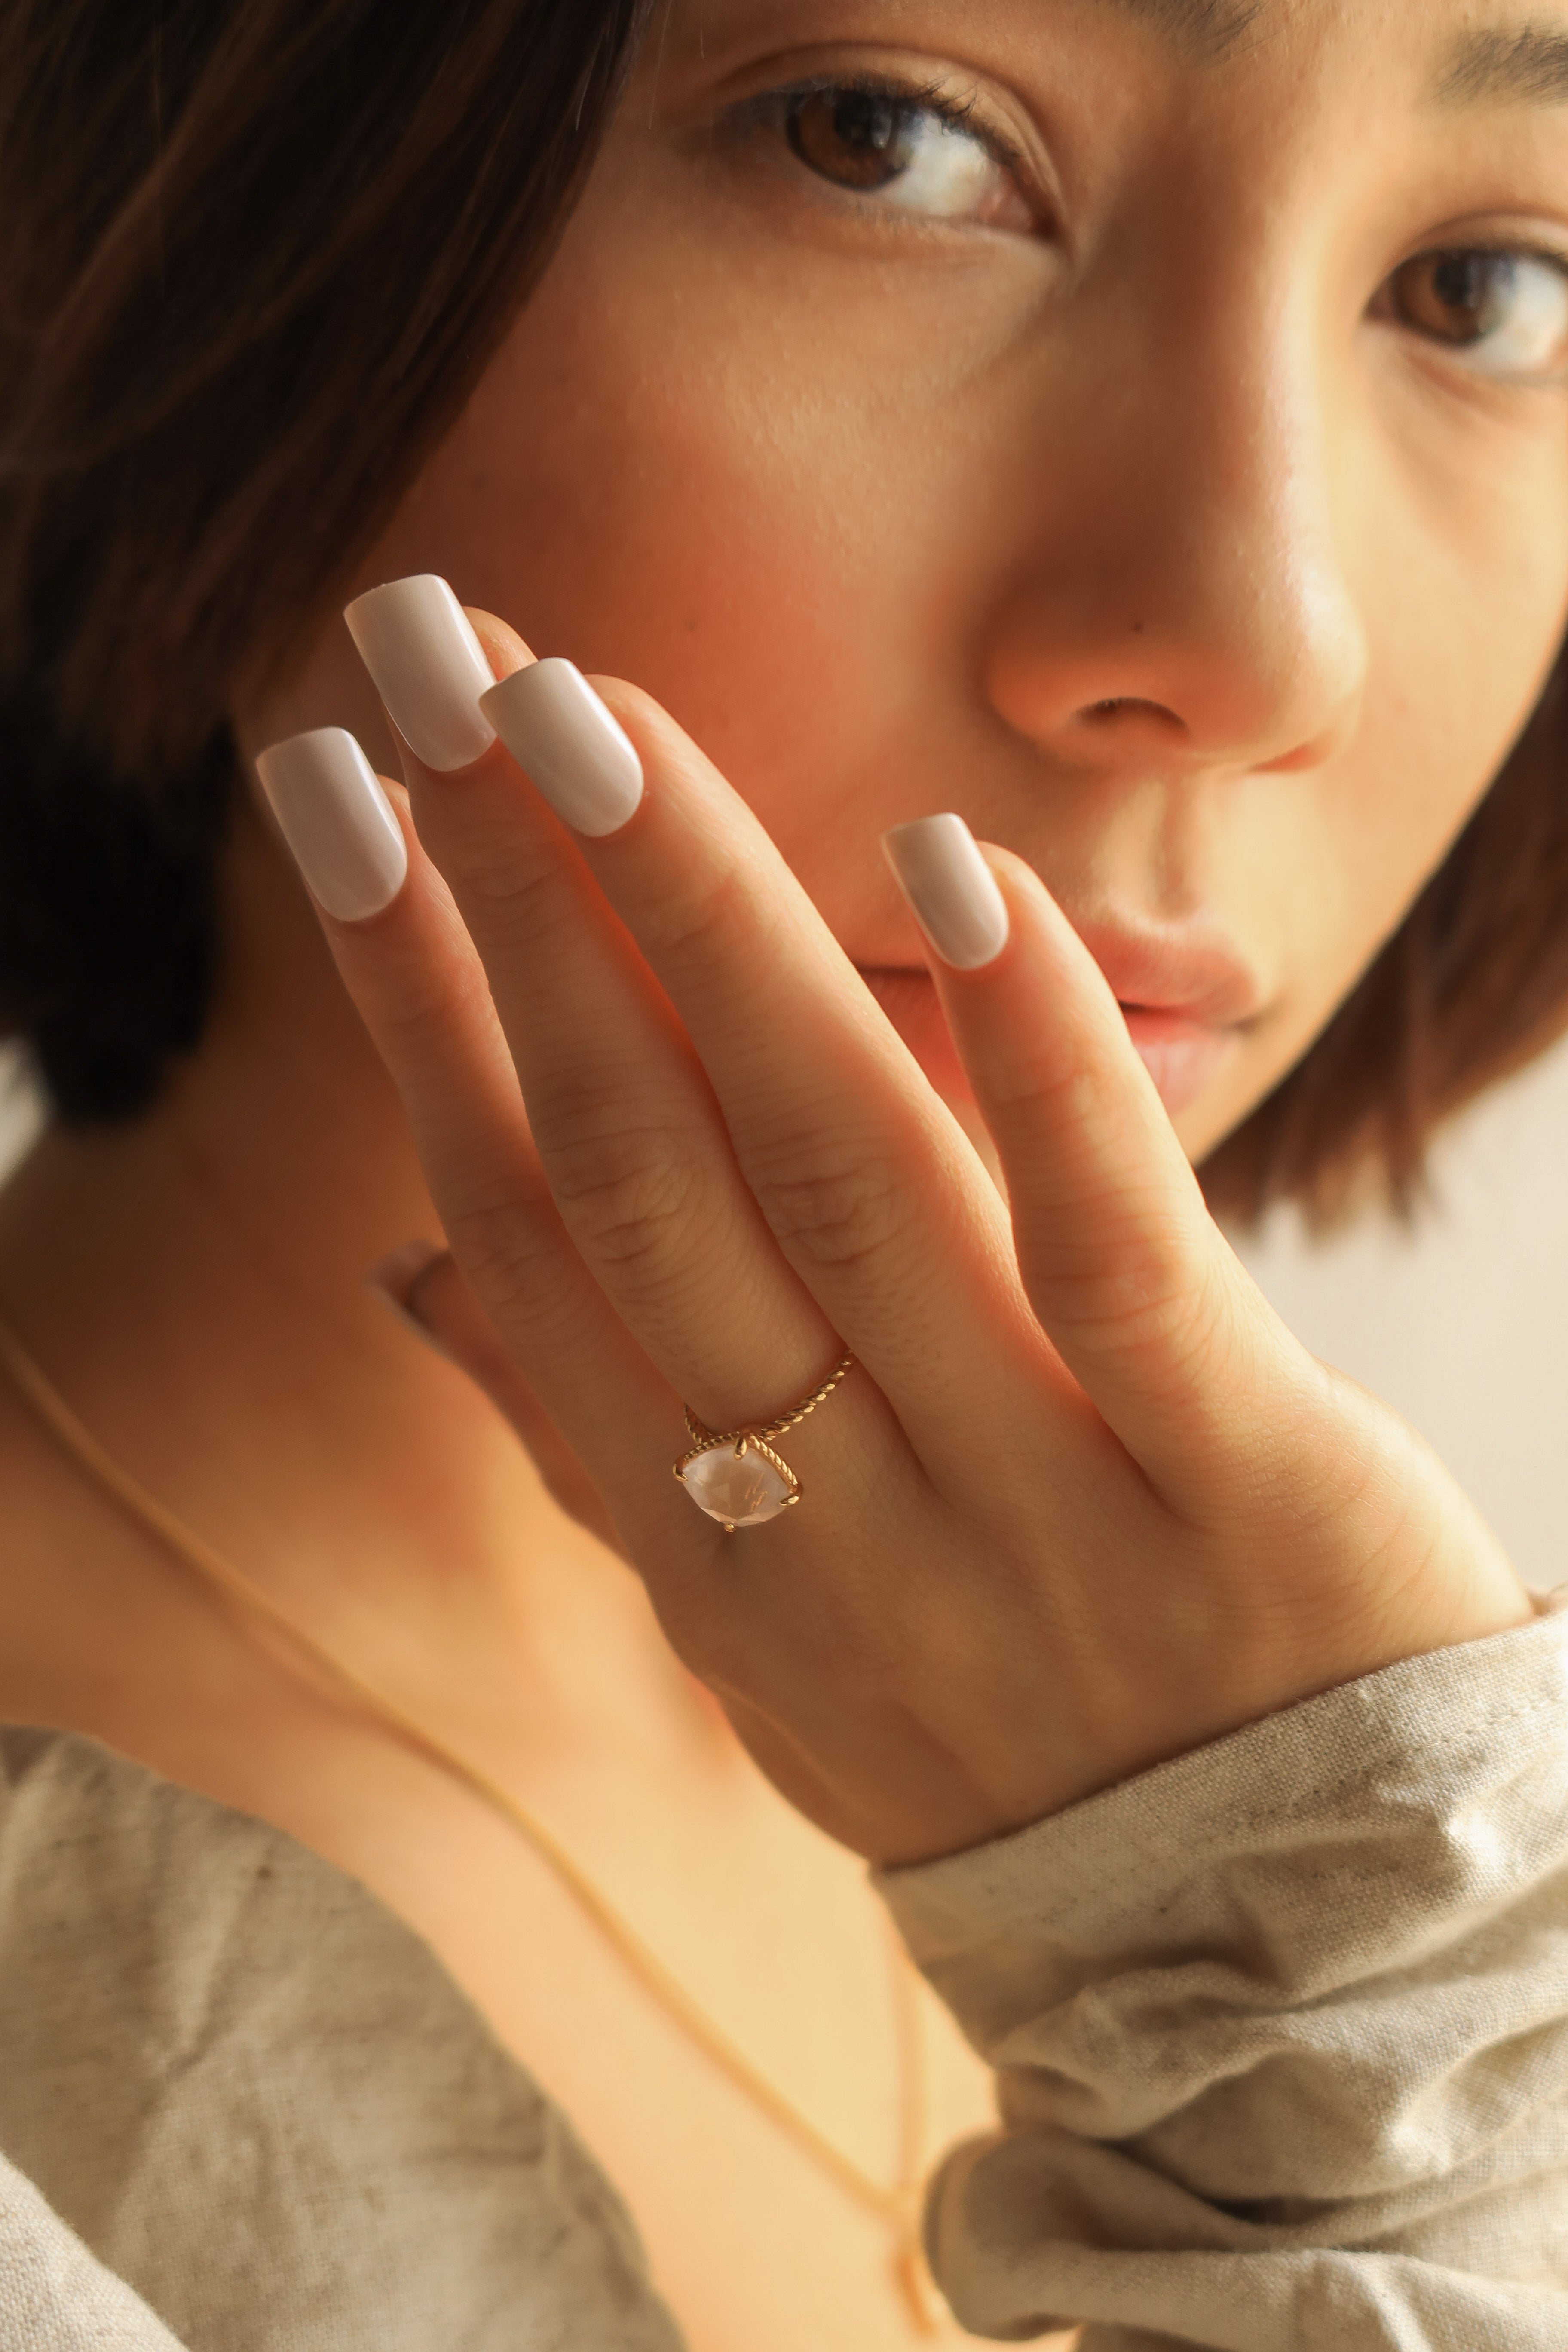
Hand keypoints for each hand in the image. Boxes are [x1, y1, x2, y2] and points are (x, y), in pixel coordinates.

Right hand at [294, 605, 1530, 1867]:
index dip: (419, 1009)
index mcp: (708, 1544)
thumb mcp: (765, 1634)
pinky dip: (1043, 1067)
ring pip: (846, 1180)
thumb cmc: (997, 1729)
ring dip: (715, 931)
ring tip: (608, 721)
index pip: (529, 1229)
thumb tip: (422, 1273)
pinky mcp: (1247, 1489)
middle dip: (524, 906)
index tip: (347, 808)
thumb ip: (600, 1447)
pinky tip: (959, 877)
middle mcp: (834, 1519)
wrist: (1265, 1948)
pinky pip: (1126, 1257)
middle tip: (441, 667)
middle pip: (649, 1171)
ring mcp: (1041, 1505)